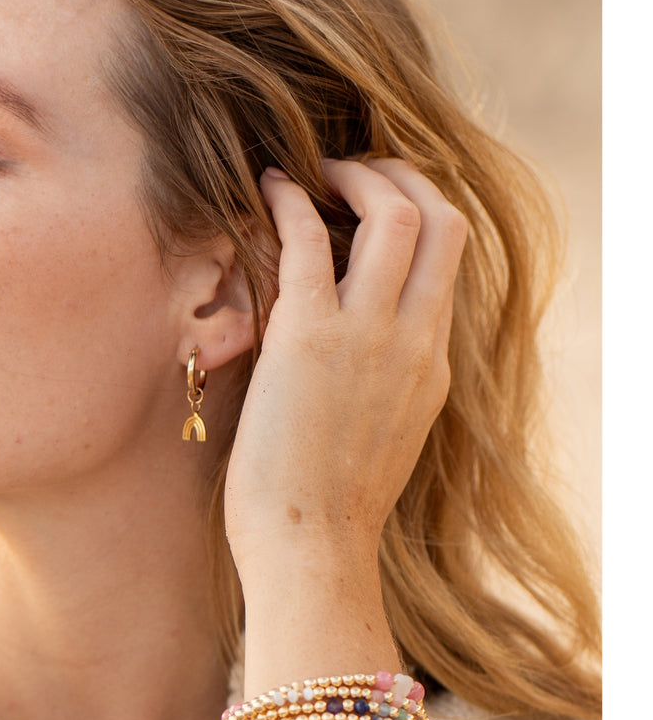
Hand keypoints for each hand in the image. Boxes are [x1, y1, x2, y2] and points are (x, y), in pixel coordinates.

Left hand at [224, 158, 466, 575]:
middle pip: (442, 220)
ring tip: (315, 169)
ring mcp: (368, 335)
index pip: (450, 259)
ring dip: (355, 175)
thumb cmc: (330, 503)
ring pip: (395, 215)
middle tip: (353, 169)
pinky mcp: (308, 338)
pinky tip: (268, 187)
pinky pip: (308, 241)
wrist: (311, 550)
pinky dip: (290, 201)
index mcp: (432, 361)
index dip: (418, 211)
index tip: (378, 200)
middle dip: (401, 176)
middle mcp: (414, 339)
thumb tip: (356, 341)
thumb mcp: (384, 430)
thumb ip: (385, 376)